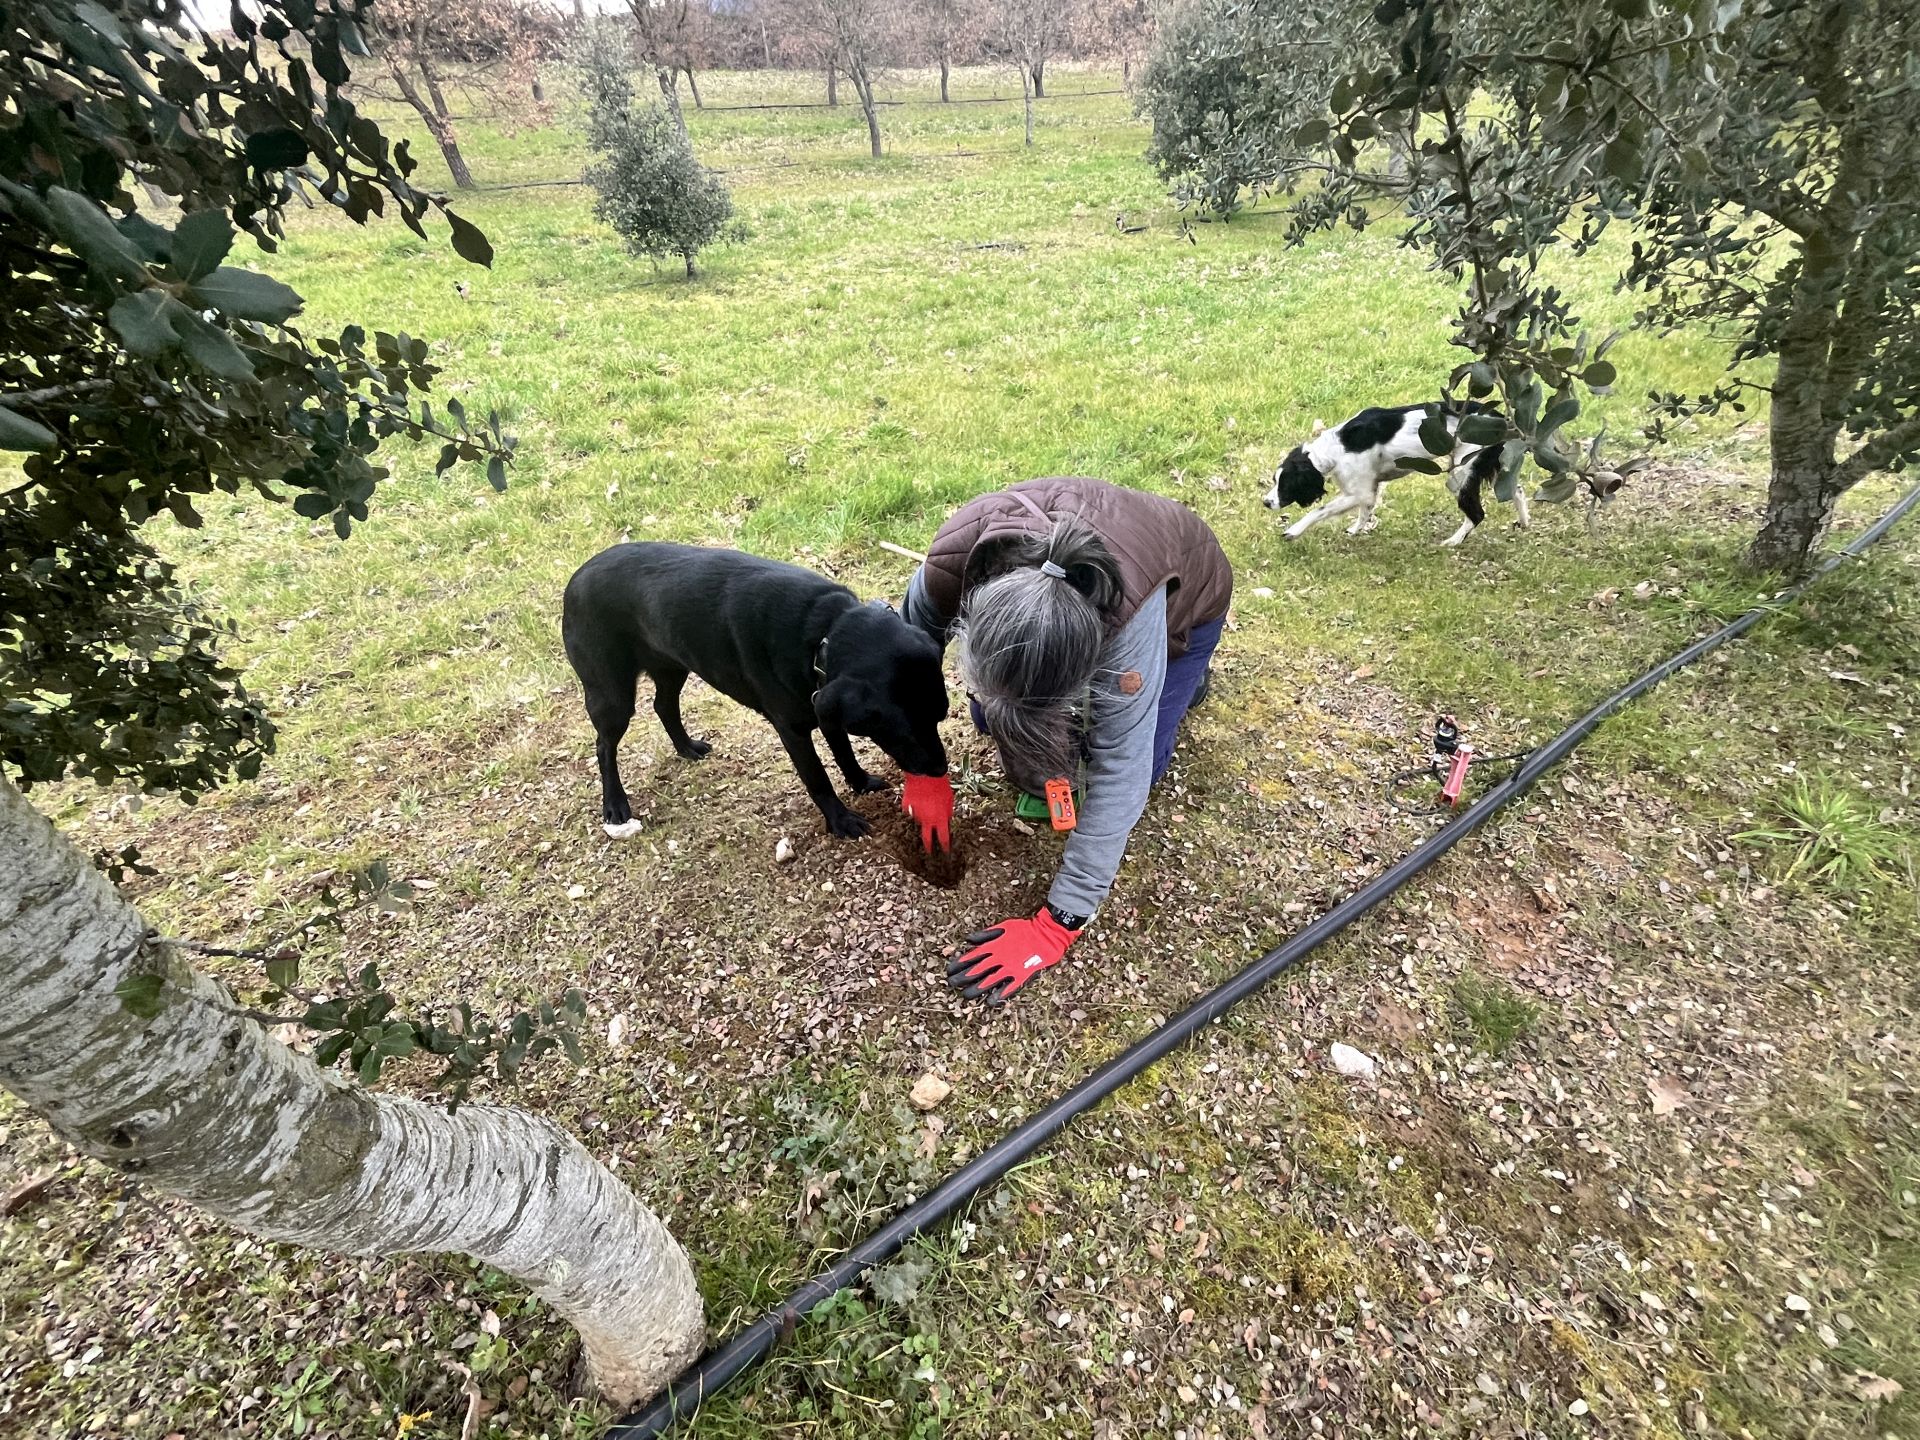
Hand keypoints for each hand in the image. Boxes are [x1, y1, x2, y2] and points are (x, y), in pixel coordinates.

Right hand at [901, 772, 953, 853]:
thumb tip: (946, 821)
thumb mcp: (949, 801)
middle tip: (929, 853)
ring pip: (919, 822)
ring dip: (922, 819)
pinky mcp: (906, 807)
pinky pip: (910, 812)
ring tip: (925, 807)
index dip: (945, 846)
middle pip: (926, 838)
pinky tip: (917, 800)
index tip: (945, 851)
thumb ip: (947, 813)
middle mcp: (927, 820)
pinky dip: (913, 809)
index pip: (943, 838)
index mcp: (940, 819)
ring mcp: (915, 814)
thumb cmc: (940, 785)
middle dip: (928, 847)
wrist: (925, 773)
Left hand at [947, 907, 1080, 1003]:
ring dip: (975, 990)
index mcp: (992, 947)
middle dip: (961, 979)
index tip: (949, 971)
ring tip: (965, 995)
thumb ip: (984, 935)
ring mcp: (1009, 969)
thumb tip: (967, 940)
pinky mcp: (1021, 977)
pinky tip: (990, 1002)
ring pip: (988, 982)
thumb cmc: (1023, 929)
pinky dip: (998, 995)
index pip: (970, 957)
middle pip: (975, 971)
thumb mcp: (1002, 926)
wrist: (1046, 934)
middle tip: (951, 984)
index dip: (958, 965)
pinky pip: (1008, 989)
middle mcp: (998, 959)